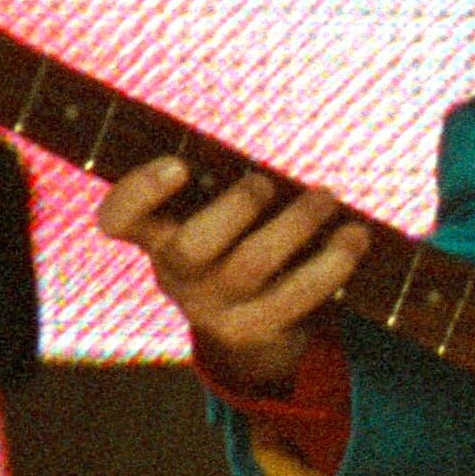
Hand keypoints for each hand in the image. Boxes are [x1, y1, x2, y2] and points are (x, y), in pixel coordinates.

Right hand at [95, 153, 367, 392]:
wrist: (251, 333)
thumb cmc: (235, 245)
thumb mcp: (214, 216)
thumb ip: (221, 186)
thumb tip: (277, 142)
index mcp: (155, 236)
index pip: (119, 218)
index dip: (139, 193)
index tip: (178, 166)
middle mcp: (175, 274)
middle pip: (190, 248)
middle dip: (236, 208)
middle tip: (265, 182)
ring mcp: (210, 309)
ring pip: (250, 267)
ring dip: (295, 225)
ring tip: (326, 197)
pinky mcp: (252, 330)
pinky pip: (295, 297)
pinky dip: (331, 263)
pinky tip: (355, 237)